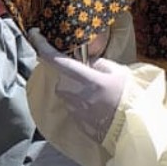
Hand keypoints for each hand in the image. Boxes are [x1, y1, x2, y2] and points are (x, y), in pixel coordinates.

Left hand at [27, 28, 126, 142]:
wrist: (132, 131)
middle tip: (96, 79)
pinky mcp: (75, 121)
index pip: (56, 59)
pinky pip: (74, 106)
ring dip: (79, 90)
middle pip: (63, 77)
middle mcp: (74, 94)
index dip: (42, 44)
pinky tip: (99, 108)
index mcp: (86, 79)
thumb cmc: (129, 100)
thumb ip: (100, 63)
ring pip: (68, 92)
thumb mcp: (120, 73)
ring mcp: (73, 109)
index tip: (34, 34)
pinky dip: (83, 104)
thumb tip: (89, 62)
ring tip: (102, 96)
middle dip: (74, 75)